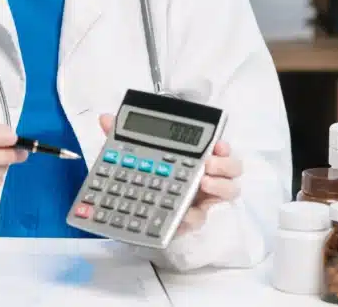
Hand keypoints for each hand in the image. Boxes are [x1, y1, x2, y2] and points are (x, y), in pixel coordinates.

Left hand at [98, 113, 241, 235]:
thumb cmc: (145, 176)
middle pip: (232, 168)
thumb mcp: (131, 155)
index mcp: (194, 157)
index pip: (218, 147)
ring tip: (203, 183)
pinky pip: (200, 218)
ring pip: (228, 192)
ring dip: (220, 186)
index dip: (223, 145)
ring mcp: (203, 198)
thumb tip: (105, 119)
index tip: (218, 144)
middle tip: (208, 163)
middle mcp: (205, 175)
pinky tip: (184, 214)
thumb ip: (121, 137)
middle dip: (226, 164)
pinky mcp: (193, 218)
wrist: (137, 211)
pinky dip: (192, 216)